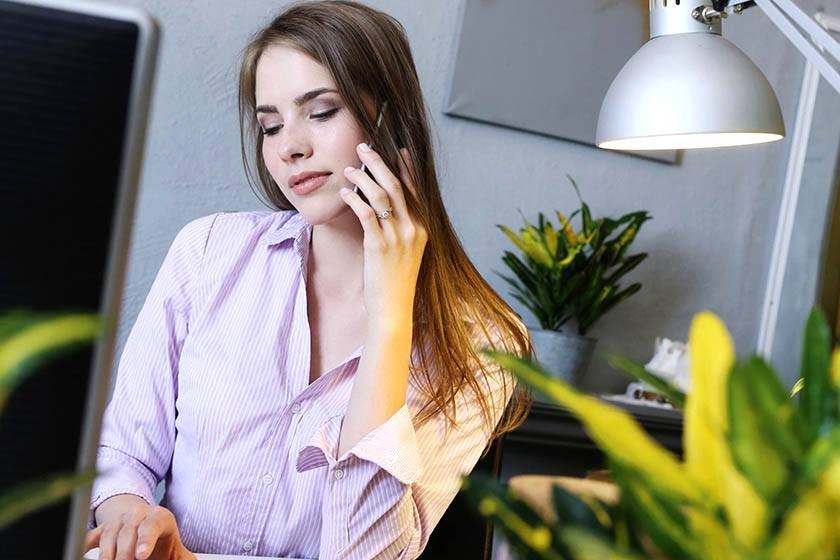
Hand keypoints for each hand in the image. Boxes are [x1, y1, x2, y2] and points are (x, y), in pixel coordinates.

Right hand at [84, 502, 195, 559]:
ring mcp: (119, 520)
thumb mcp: (177, 551)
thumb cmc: (163, 544)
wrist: (147, 528)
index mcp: (160, 518)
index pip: (152, 525)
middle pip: (128, 531)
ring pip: (109, 534)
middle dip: (125, 552)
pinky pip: (92, 537)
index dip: (146, 540)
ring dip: (108, 554)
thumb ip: (183, 559)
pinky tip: (82, 553)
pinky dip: (86, 545)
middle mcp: (139, 514)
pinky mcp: (103, 529)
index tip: (141, 556)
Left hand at [340, 144, 427, 326]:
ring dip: (362, 177)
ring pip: (380, 195)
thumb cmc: (395, 281)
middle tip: (364, 147)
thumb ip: (402, 229)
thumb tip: (386, 207)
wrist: (393, 308)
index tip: (397, 149)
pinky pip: (365, 214)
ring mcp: (397, 237)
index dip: (405, 167)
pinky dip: (354, 199)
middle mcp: (412, 229)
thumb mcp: (406, 252)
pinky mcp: (378, 246)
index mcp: (422, 228)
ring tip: (348, 169)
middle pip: (396, 185)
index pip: (415, 189)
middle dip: (379, 163)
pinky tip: (345, 192)